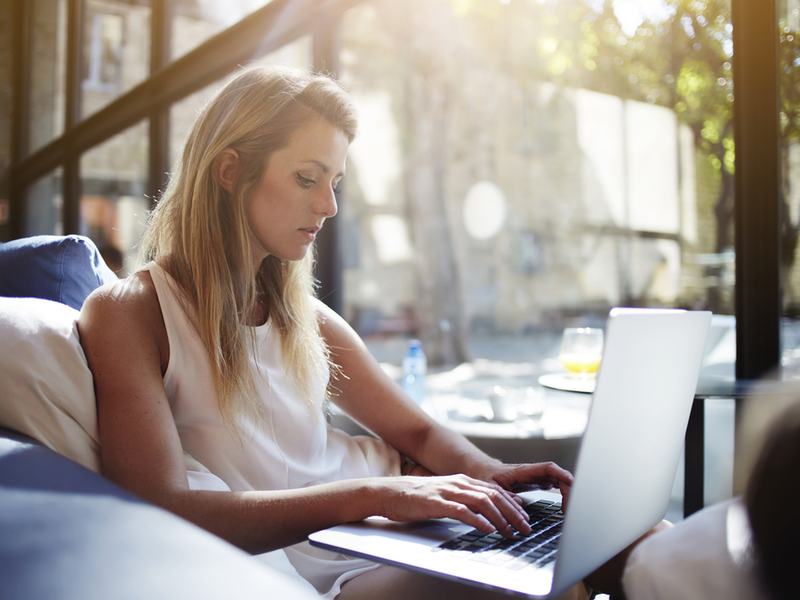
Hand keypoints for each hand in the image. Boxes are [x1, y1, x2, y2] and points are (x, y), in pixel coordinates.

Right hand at [375, 474, 533, 535]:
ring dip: (500, 518)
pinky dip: (479, 521)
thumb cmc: (417, 496)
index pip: (494, 490)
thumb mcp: (445, 493)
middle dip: (513, 512)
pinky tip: (488, 530)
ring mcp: (447, 491)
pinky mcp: (436, 502)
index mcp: (462, 480)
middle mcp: (458, 482)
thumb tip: (485, 512)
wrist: (389, 492)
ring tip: (510, 531)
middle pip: (493, 495)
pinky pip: (463, 511)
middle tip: (525, 527)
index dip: (512, 503)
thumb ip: (464, 498)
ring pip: (482, 502)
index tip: (524, 516)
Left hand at [470, 461, 573, 510]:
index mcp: (523, 471)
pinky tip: (565, 505)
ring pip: (559, 480)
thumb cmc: (485, 477)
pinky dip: (563, 494)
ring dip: (567, 492)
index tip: (571, 483)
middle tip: (569, 508)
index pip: (548, 468)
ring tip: (568, 510)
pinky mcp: (538, 483)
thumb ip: (502, 495)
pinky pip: (555, 485)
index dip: (561, 474)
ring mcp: (537, 477)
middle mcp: (533, 472)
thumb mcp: (489, 487)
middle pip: (558, 475)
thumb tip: (518, 503)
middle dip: (568, 488)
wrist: (483, 471)